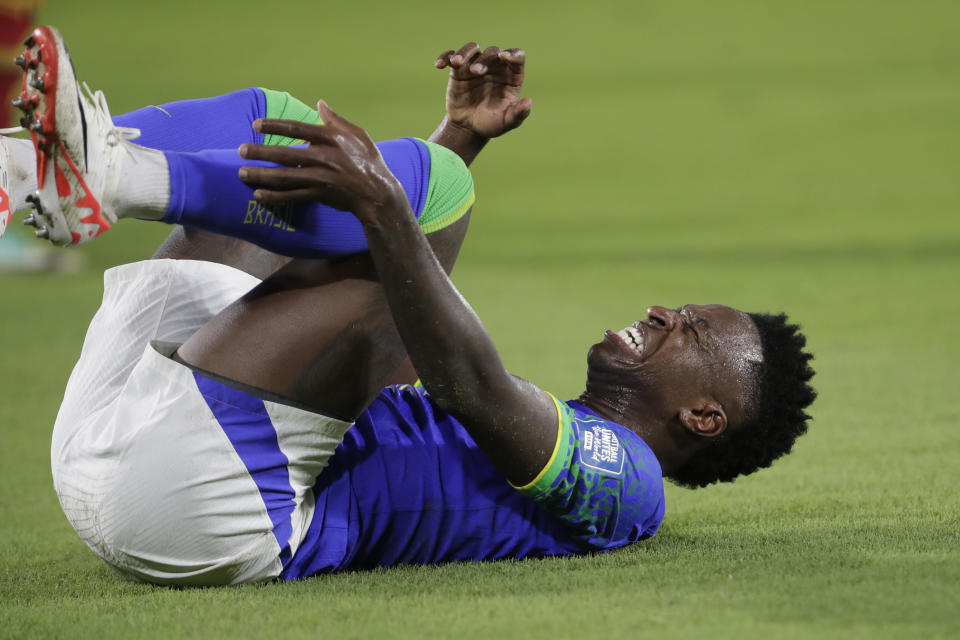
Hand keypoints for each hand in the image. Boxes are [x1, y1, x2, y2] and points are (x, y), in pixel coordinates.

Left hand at [237, 101, 408, 223]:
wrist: (379, 193)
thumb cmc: (369, 161)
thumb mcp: (358, 134)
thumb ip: (336, 120)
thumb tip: (320, 103)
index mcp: (332, 139)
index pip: (297, 129)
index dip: (274, 126)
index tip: (255, 125)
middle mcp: (324, 157)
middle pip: (286, 154)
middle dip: (260, 152)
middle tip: (240, 150)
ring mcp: (321, 178)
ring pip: (285, 177)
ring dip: (261, 175)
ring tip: (242, 172)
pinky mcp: (320, 195)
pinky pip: (293, 196)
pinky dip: (275, 197)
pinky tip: (258, 195)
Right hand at [435, 43, 530, 138]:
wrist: (469, 129)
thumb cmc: (492, 124)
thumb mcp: (507, 122)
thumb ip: (519, 114)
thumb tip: (528, 102)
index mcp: (511, 76)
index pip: (517, 57)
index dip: (513, 54)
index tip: (504, 57)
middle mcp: (495, 67)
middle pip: (492, 52)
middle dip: (485, 59)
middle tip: (476, 72)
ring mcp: (476, 65)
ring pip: (472, 48)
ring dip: (465, 52)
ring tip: (456, 63)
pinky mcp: (459, 70)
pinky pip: (452, 57)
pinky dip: (446, 57)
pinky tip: (439, 64)